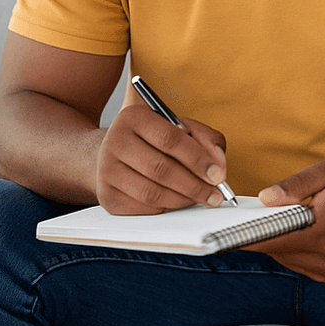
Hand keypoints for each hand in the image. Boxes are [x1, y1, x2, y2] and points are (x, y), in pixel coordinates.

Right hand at [96, 105, 228, 214]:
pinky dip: (166, 208)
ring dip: (182, 200)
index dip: (197, 159)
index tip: (217, 175)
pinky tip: (176, 201)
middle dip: (194, 186)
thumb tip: (219, 165)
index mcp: (133, 117)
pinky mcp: (106, 195)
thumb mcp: (179, 128)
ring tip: (199, 198)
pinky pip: (143, 208)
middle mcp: (115, 141)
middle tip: (215, 195)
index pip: (169, 139)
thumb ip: (206, 139)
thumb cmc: (153, 140)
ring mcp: (106, 170)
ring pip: (151, 193)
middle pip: (160, 169)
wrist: (113, 152)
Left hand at [246, 161, 324, 281]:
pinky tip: (302, 232)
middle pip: (276, 249)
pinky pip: (296, 263)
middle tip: (257, 215)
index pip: (276, 238)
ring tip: (288, 220)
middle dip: (263, 233)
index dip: (248, 237)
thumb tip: (266, 198)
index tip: (226, 233)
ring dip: (279, 241)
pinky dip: (292, 249)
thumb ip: (296, 186)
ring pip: (284, 258)